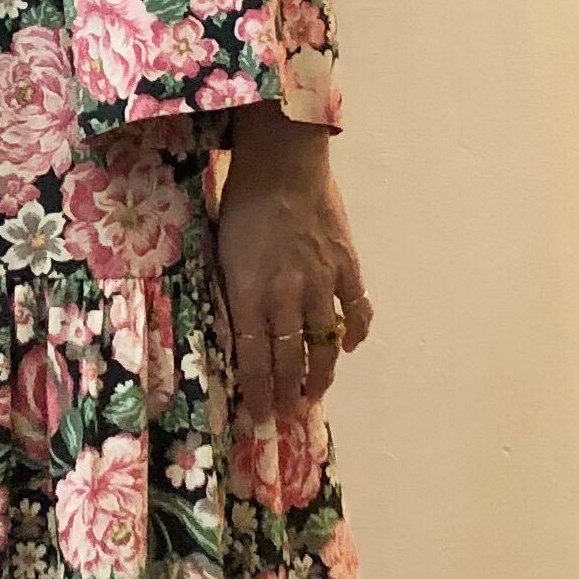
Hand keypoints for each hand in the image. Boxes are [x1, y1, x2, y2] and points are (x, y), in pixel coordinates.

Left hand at [215, 104, 373, 422]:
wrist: (283, 163)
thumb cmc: (242, 202)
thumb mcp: (221, 252)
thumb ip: (233, 294)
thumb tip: (237, 332)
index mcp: (250, 293)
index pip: (254, 358)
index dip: (257, 392)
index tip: (258, 416)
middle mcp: (287, 296)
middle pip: (289, 359)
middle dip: (286, 393)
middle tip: (285, 416)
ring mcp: (322, 282)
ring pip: (325, 343)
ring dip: (320, 373)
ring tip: (314, 393)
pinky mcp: (347, 266)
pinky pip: (357, 310)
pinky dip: (356, 332)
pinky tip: (350, 345)